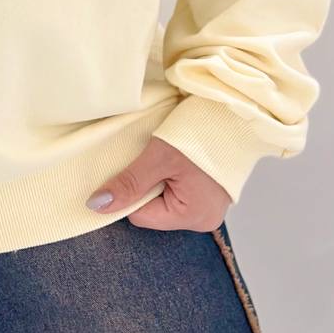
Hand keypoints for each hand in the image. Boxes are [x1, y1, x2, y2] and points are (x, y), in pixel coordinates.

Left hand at [85, 136, 230, 230]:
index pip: (140, 215)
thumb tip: (98, 205)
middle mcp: (203, 219)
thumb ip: (129, 183)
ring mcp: (208, 207)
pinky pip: (178, 191)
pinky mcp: (209, 194)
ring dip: (158, 179)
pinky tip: (177, 160)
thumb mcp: (158, 157)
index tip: (134, 166)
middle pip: (153, 209)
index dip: (130, 191)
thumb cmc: (201, 134)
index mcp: (192, 217)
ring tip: (169, 157)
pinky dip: (170, 176)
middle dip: (146, 184)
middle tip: (154, 158)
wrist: (235, 113)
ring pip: (164, 199)